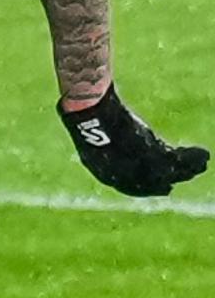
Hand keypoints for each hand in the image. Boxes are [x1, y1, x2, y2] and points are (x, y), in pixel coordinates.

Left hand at [62, 86, 208, 196]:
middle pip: (152, 182)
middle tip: (192, 173)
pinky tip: (203, 154)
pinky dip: (190, 158)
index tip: (166, 187)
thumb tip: (114, 136)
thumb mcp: (102, 134)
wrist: (93, 109)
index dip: (149, 187)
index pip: (130, 186)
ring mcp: (133, 166)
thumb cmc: (93, 116)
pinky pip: (175, 161)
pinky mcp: (148, 154)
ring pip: (167, 173)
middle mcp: (120, 175)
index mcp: (103, 172)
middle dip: (174, 177)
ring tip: (204, 163)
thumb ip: (112, 143)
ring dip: (188, 168)